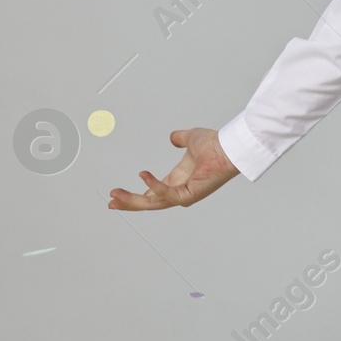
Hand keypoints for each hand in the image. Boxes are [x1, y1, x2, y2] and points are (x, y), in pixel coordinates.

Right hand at [108, 128, 240, 210]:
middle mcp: (179, 189)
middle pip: (149, 202)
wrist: (229, 146)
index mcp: (178, 179)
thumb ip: (180, 138)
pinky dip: (154, 186)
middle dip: (128, 203)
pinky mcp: (190, 195)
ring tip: (116, 195)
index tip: (118, 195)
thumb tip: (173, 137)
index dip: (135, 195)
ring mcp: (185, 194)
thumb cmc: (216, 144)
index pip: (152, 192)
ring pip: (153, 203)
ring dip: (132, 200)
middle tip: (111, 202)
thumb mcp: (191, 138)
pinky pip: (167, 194)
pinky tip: (143, 176)